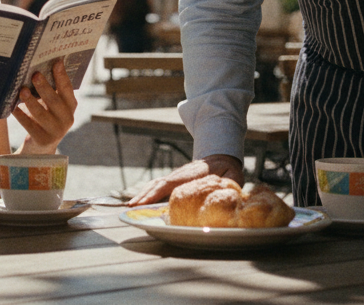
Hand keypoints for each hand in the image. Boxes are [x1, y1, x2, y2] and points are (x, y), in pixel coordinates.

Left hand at [11, 60, 77, 153]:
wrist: (41, 147)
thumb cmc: (46, 117)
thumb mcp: (52, 105)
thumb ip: (51, 90)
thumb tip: (39, 67)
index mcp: (70, 106)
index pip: (67, 89)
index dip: (62, 76)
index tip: (56, 62)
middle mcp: (67, 119)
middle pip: (55, 101)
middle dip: (45, 87)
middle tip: (35, 75)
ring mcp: (56, 131)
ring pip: (42, 114)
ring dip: (31, 101)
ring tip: (22, 90)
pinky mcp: (43, 140)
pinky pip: (30, 125)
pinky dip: (21, 115)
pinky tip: (13, 107)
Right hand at [127, 154, 243, 205]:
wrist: (221, 156)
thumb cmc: (227, 169)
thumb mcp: (233, 176)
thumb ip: (229, 185)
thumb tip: (226, 195)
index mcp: (192, 174)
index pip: (170, 183)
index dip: (156, 193)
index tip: (144, 203)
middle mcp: (180, 174)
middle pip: (157, 184)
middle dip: (144, 196)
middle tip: (130, 208)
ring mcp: (176, 177)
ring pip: (155, 184)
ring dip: (143, 195)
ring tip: (130, 207)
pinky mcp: (174, 180)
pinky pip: (158, 186)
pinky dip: (148, 193)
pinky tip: (141, 201)